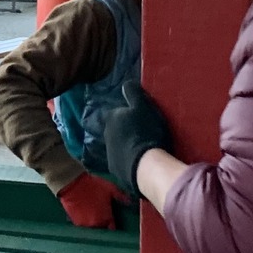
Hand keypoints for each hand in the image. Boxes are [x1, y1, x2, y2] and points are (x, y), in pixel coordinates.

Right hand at [58, 172, 129, 228]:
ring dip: (94, 223)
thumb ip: (121, 196)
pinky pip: (83, 225)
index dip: (113, 225)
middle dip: (103, 225)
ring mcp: (84, 224)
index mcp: (106, 218)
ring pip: (92, 228)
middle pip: (102, 230)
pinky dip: (85, 221)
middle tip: (103, 216)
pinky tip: (85, 213)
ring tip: (93, 214)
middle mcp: (95, 224)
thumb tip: (130, 202)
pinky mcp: (75, 222)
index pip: (112, 229)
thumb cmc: (93, 185)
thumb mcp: (110, 188)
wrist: (72, 183)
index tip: (113, 222)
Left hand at [102, 83, 174, 198]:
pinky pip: (122, 161)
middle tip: (143, 134)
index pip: (119, 112)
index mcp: (112, 118)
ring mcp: (109, 153)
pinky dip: (129, 160)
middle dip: (127, 131)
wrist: (145, 165)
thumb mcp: (143, 106)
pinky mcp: (114, 168)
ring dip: (128, 146)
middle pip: (117, 129)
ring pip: (118, 145)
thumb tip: (125, 84)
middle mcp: (106, 134)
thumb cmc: (146, 132)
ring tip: (143, 149)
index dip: (130, 115)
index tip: (141, 119)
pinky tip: (140, 162)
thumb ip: (133, 93)